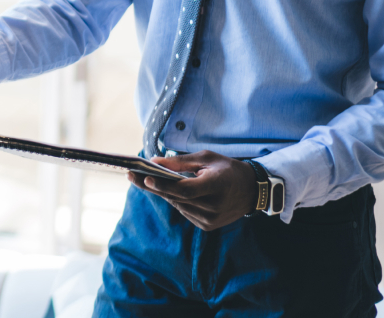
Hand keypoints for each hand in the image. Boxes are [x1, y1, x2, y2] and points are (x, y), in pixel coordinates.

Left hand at [128, 150, 257, 229]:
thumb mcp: (206, 158)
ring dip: (161, 193)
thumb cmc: (228, 169)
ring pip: (177, 205)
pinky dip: (175, 200)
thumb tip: (153, 162)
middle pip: (176, 198)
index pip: (185, 190)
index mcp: (216, 186)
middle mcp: (213, 207)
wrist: (252, 191)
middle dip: (152, 186)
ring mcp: (210, 219)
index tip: (146, 177)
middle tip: (131, 175)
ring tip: (142, 180)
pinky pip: (183, 211)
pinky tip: (165, 190)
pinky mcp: (207, 226)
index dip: (164, 185)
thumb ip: (179, 162)